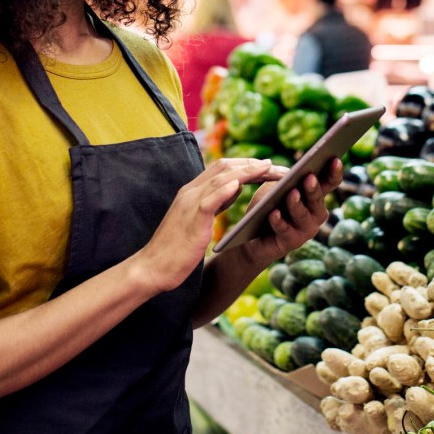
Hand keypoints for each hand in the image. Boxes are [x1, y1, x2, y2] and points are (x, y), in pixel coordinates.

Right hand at [136, 158, 277, 292]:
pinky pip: (210, 200)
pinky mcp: (191, 219)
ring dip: (248, 172)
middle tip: (281, 168)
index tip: (269, 166)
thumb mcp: (199, 220)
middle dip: (254, 164)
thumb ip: (215, 202)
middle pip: (225, 167)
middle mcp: (190, 192)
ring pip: (221, 178)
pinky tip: (241, 184)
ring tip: (271, 169)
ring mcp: (190, 203)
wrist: (152, 269)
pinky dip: (225, 189)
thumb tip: (236, 187)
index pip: (222, 168)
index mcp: (192, 192)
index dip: (247, 164)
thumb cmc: (177, 249)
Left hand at [238, 157, 343, 268]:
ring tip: (291, 193)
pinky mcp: (290, 242)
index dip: (334, 172)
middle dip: (313, 188)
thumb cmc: (267, 206)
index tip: (335, 158)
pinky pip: (285, 230)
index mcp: (315, 196)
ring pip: (302, 215)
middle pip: (317, 199)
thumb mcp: (275, 186)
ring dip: (296, 204)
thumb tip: (291, 172)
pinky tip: (274, 213)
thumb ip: (285, 178)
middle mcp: (315, 213)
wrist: (252, 236)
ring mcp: (305, 230)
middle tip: (309, 177)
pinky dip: (279, 221)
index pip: (330, 182)